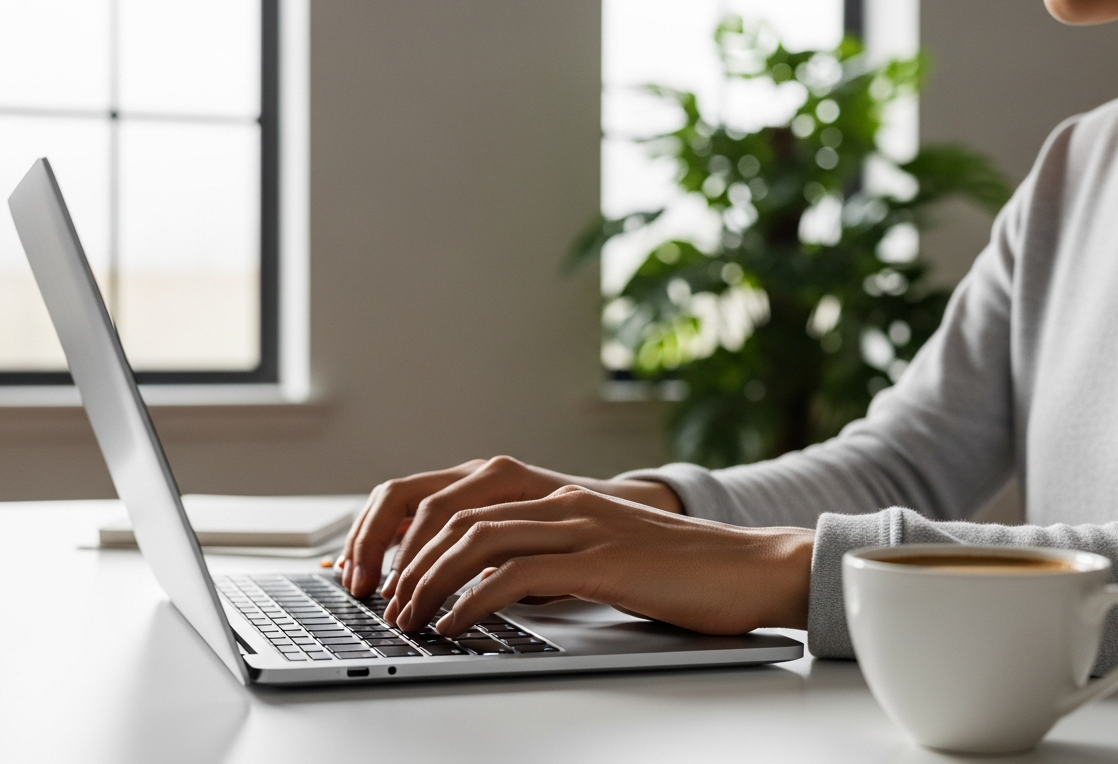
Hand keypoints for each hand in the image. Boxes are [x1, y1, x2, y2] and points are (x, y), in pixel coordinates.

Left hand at [336, 456, 681, 597]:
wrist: (746, 566)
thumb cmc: (670, 569)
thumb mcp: (588, 553)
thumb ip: (536, 558)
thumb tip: (474, 586)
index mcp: (547, 492)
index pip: (444, 496)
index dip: (396, 532)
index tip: (371, 574)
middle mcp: (555, 497)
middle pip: (447, 511)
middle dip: (399, 559)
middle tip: (378, 604)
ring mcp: (578, 522)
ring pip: (474, 538)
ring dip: (427, 582)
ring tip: (407, 620)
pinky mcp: (600, 557)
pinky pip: (517, 573)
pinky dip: (473, 600)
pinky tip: (455, 625)